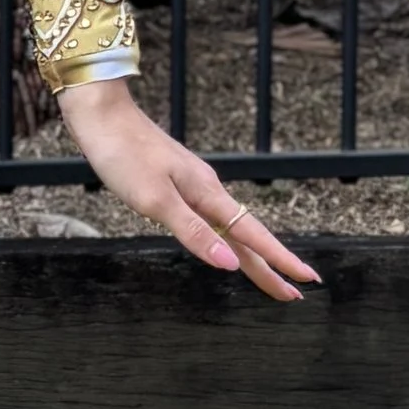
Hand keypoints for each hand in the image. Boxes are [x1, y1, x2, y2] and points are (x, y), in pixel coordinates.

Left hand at [53, 78, 319, 303]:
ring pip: (230, 228)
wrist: (103, 116)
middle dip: (270, 266)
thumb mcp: (155, 199)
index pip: (252, 237)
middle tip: (294, 293)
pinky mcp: (177, 182)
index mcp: (207, 195)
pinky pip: (212, 218)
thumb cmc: (124, 154)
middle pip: (245, 237)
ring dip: (250, 254)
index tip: (305, 280)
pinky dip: (226, 238)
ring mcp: (193, 186)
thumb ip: (193, 232)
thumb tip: (229, 263)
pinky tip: (225, 242)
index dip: (278, 261)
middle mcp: (207, 191)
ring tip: (268, 276)